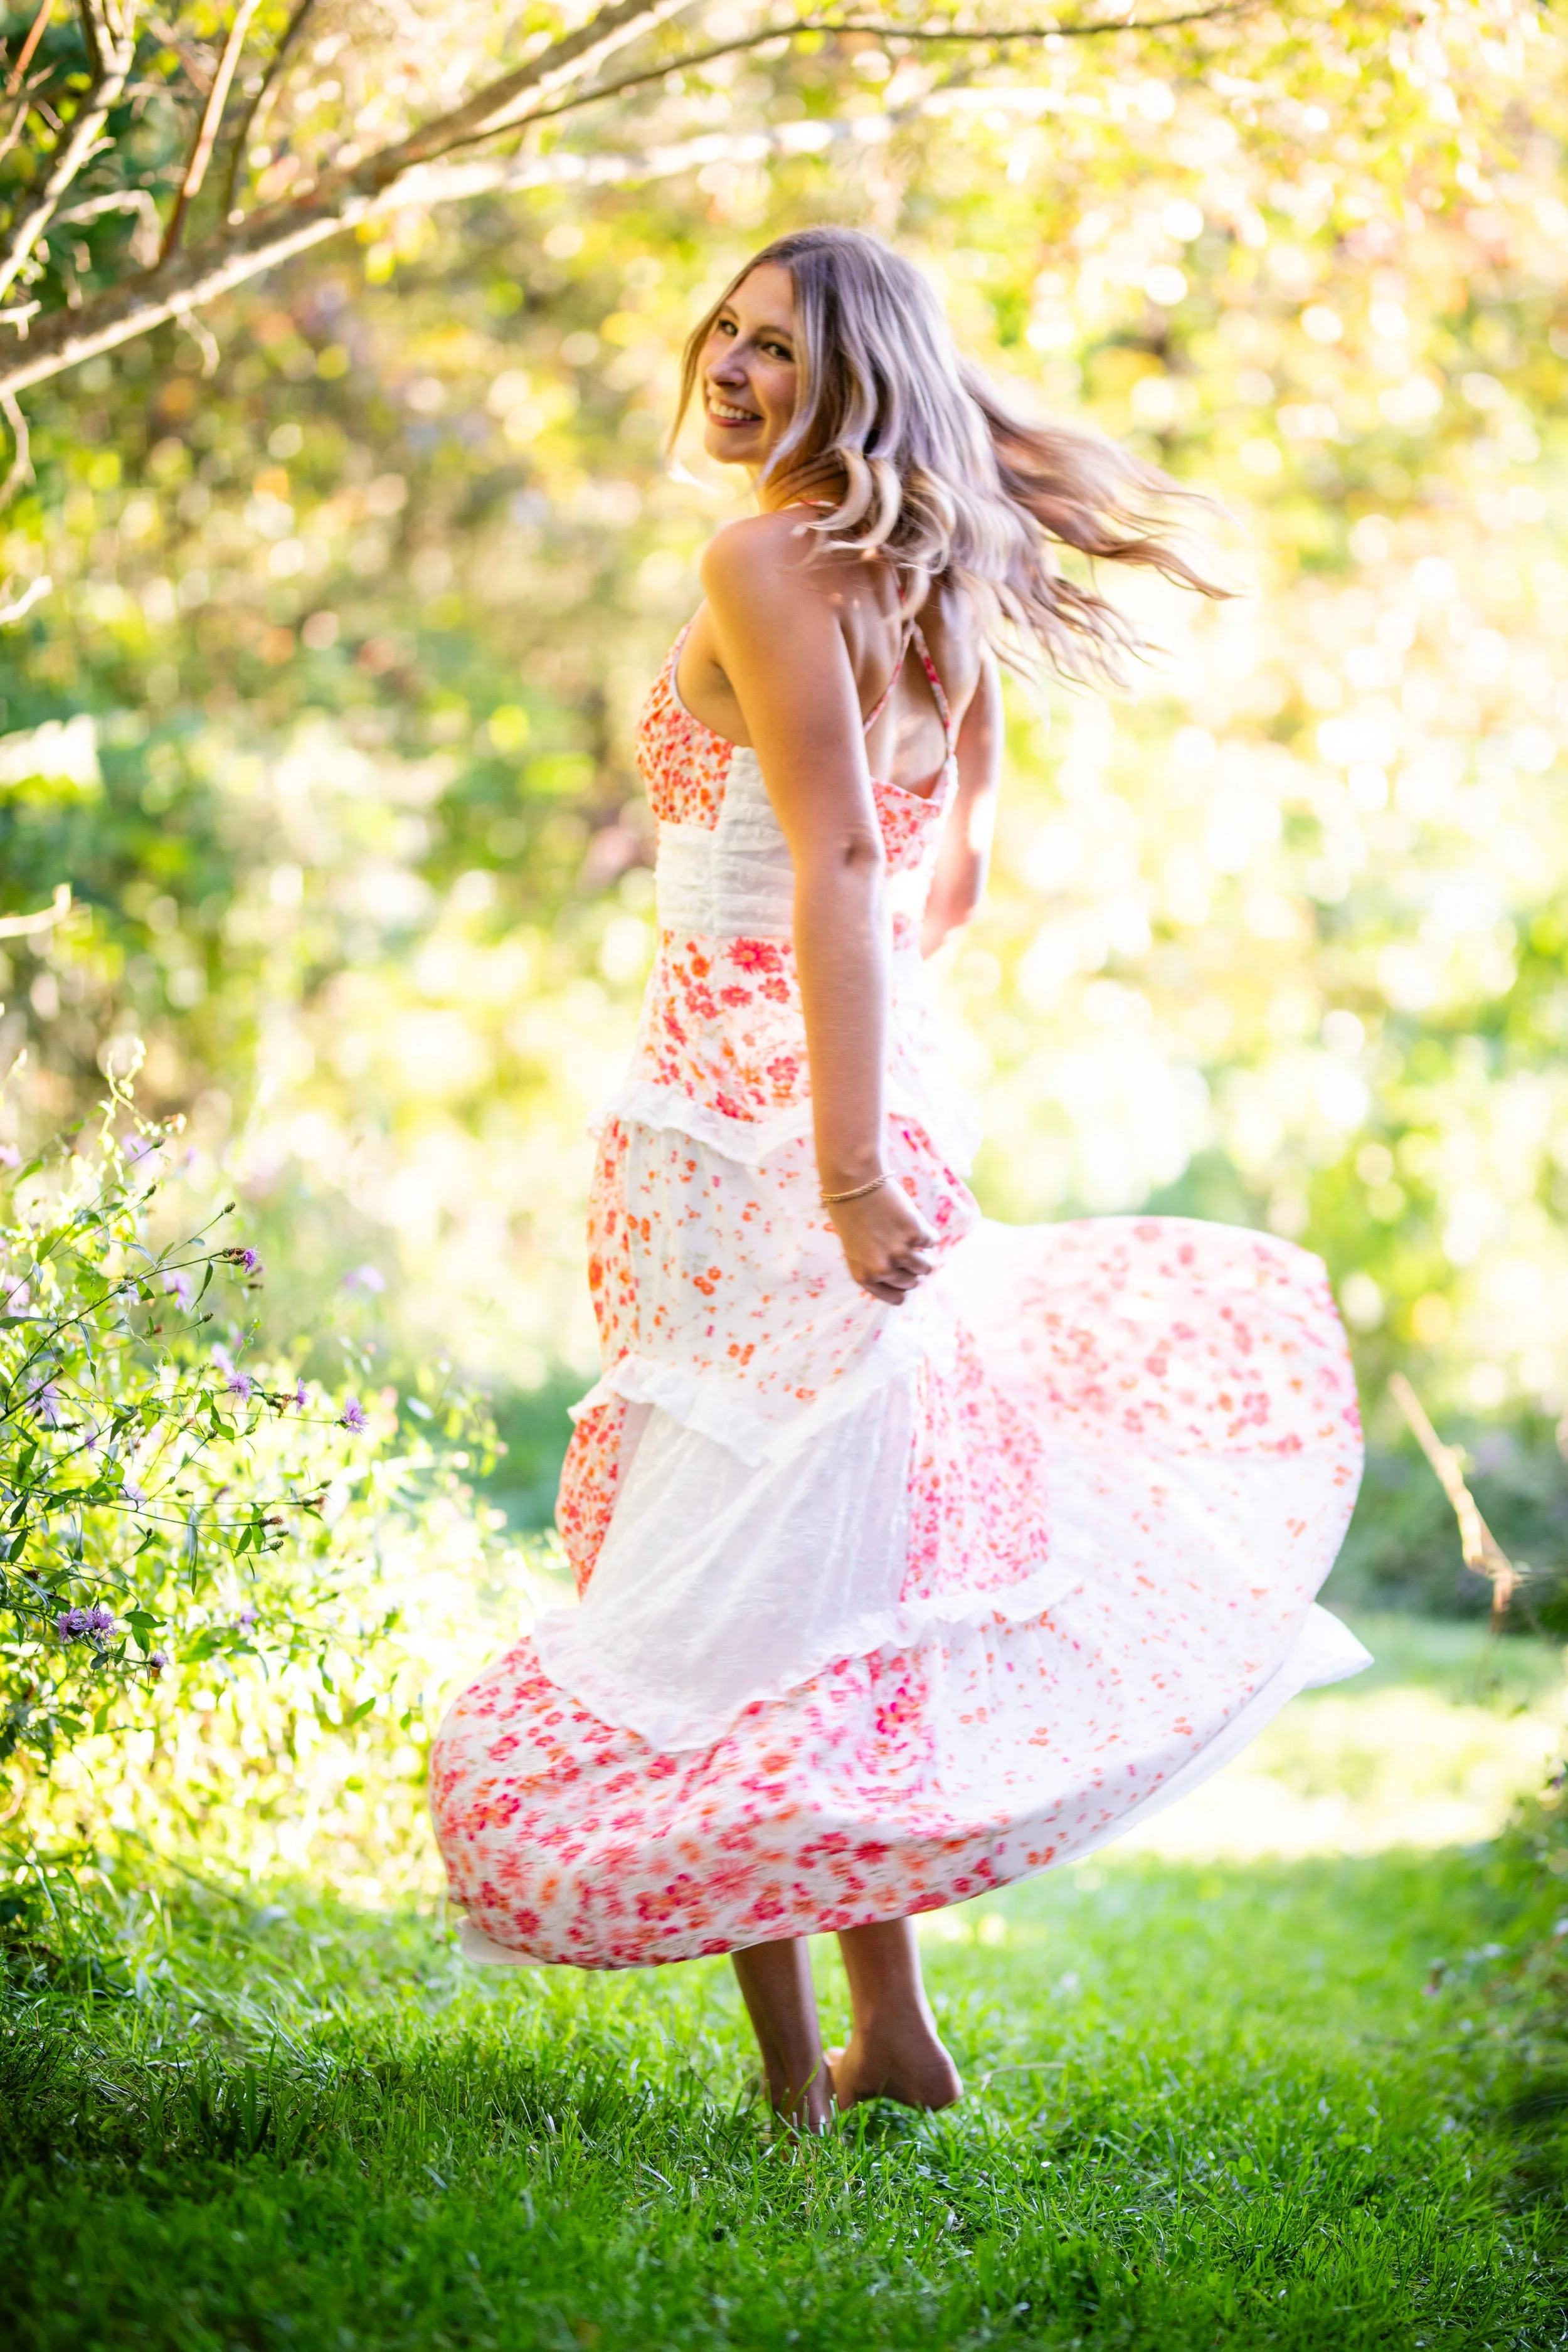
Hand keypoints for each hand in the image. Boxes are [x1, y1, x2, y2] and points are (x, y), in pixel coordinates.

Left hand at [826, 1178, 938, 1305]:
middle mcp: (882, 1269)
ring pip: (928, 1266)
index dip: (904, 1287)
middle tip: (907, 1248)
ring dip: (925, 1253)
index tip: (907, 1276)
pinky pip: (932, 1241)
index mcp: (864, 1277)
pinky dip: (926, 1232)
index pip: (897, 1298)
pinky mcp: (915, 1234)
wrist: (853, 1184)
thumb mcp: (857, 1250)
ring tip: (912, 1236)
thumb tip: (911, 1278)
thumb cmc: (852, 1215)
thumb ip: (877, 1267)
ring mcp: (900, 1253)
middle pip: (914, 1282)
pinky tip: (909, 1220)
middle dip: (914, 1268)